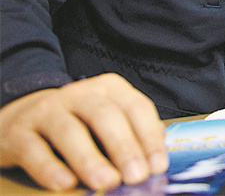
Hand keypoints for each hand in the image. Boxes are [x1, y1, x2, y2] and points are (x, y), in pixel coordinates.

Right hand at [0, 73, 167, 190]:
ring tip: (106, 182)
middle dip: (124, 147)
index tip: (158, 165)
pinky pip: (34, 150)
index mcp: (109, 88)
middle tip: (136, 176)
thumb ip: (131, 134)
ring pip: (69, 131)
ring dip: (90, 159)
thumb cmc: (78, 122)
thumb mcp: (107, 120)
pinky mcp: (18, 132)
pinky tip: (65, 184)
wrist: (22, 117)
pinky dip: (50, 168)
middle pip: (105, 116)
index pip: (136, 107)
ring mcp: (47, 111)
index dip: (149, 137)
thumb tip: (154, 160)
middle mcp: (79, 94)